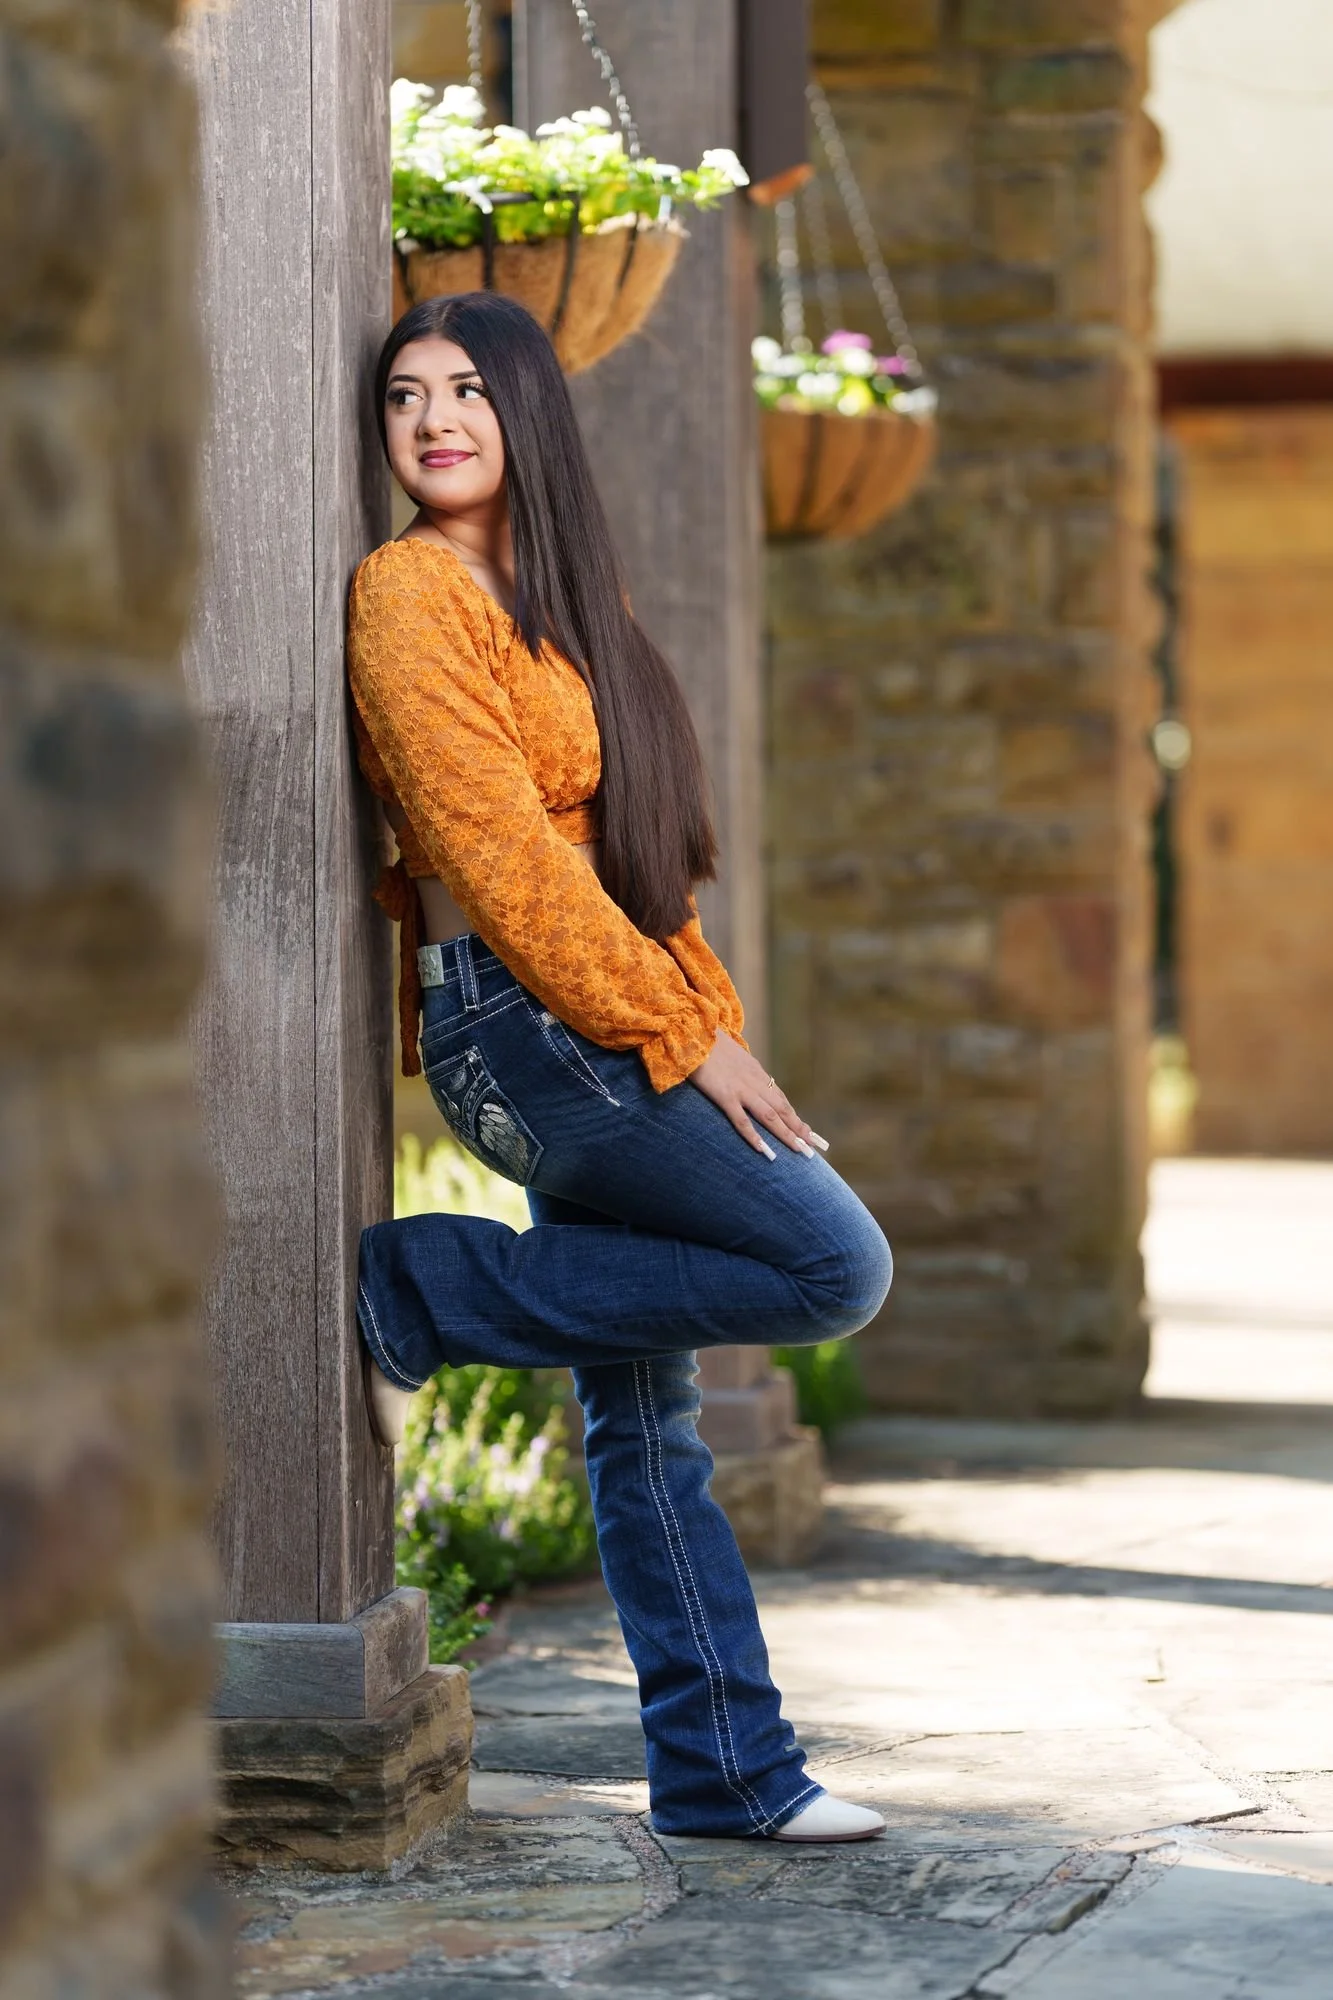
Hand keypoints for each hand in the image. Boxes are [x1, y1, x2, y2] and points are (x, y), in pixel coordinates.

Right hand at [688, 1031, 829, 1160]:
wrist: (694, 1030)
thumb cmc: (709, 1044)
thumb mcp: (733, 1057)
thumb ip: (744, 1071)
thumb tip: (751, 1083)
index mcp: (756, 1073)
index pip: (781, 1099)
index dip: (794, 1117)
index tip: (807, 1132)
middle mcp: (755, 1082)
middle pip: (782, 1109)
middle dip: (798, 1128)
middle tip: (814, 1146)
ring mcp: (741, 1089)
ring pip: (770, 1116)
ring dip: (786, 1134)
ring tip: (799, 1150)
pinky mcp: (725, 1095)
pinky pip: (741, 1120)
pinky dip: (754, 1136)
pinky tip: (764, 1150)